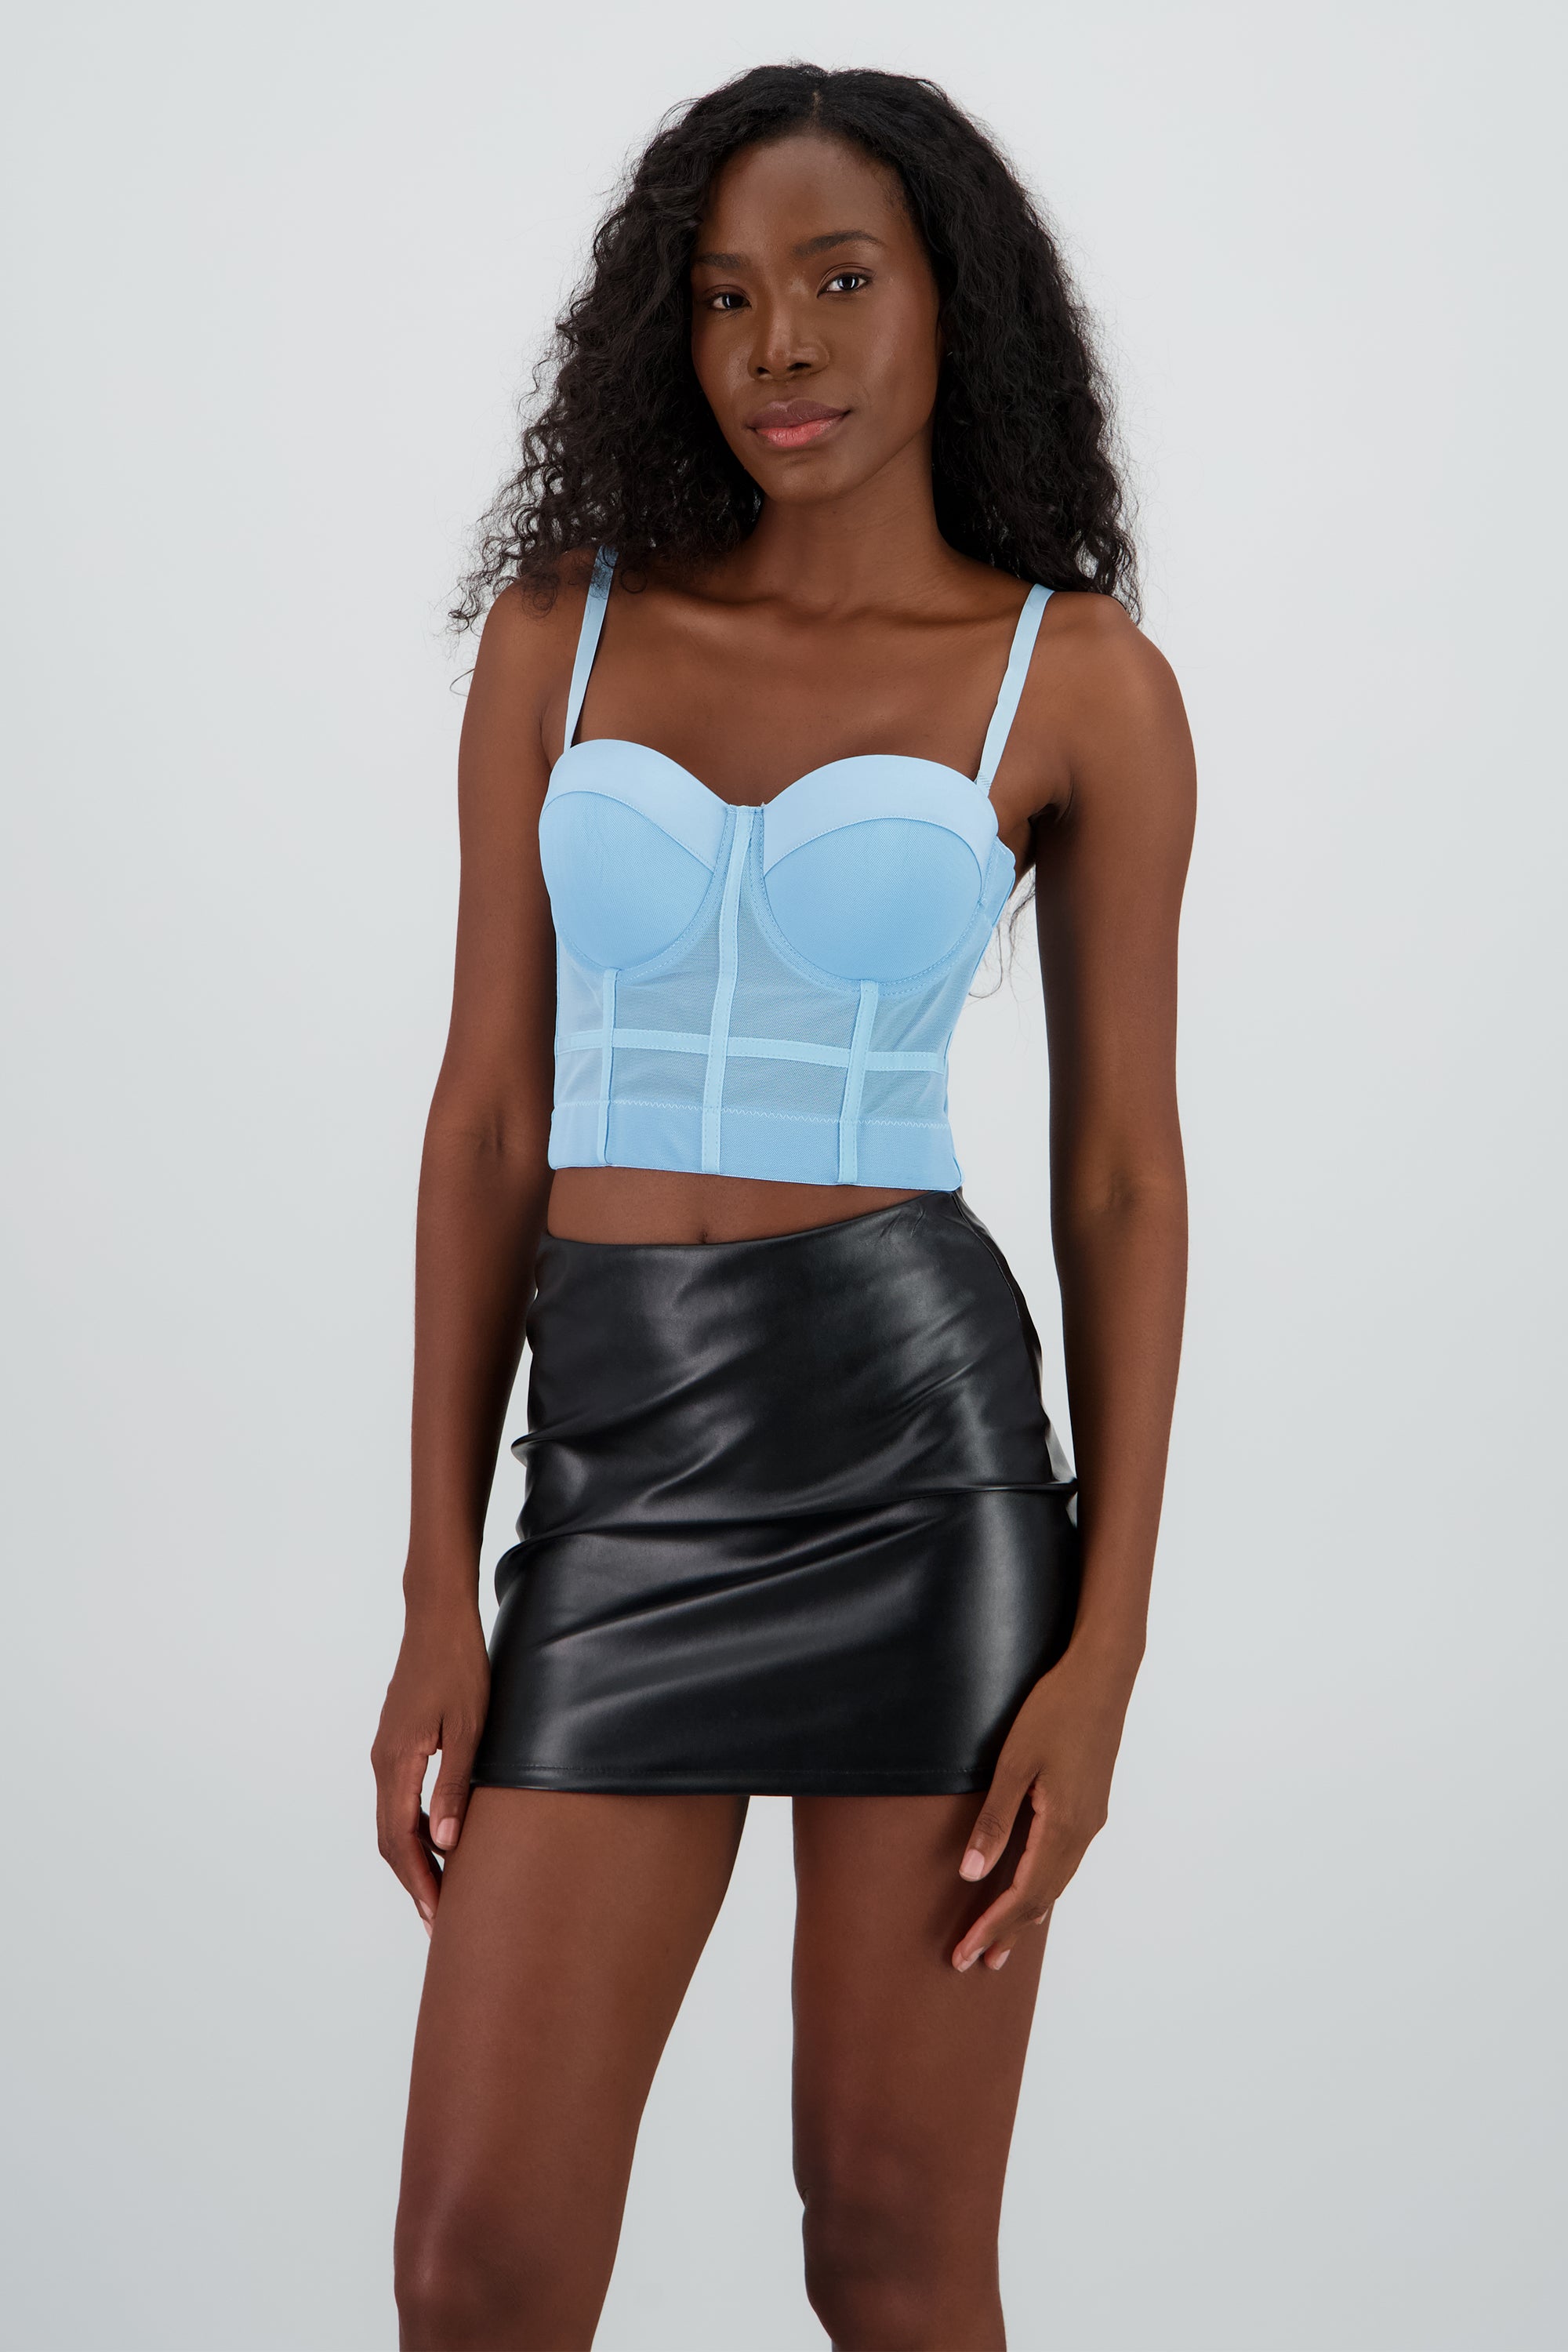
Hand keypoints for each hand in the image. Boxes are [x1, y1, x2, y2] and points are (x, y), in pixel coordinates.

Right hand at [371, 1603, 489, 1933]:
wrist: (437, 1617)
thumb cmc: (460, 1666)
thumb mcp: (469, 1726)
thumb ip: (454, 1785)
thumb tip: (444, 1843)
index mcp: (397, 1762)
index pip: (401, 1841)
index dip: (419, 1884)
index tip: (438, 1920)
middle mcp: (382, 1762)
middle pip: (391, 1839)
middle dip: (414, 1884)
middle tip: (440, 1925)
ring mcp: (385, 1752)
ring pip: (392, 1822)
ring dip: (413, 1860)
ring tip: (440, 1894)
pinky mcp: (395, 1743)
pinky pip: (398, 1801)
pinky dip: (413, 1831)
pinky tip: (436, 1842)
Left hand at [951, 1645, 1135, 1973]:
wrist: (1103, 1675)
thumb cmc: (1054, 1711)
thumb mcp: (1014, 1764)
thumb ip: (994, 1821)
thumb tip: (972, 1874)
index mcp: (1063, 1827)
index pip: (1023, 1895)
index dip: (992, 1927)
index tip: (964, 1954)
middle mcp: (1082, 1832)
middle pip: (1042, 1899)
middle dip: (1007, 1932)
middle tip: (977, 1963)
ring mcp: (1090, 1819)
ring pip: (1057, 1882)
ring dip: (1027, 1914)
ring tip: (1003, 1942)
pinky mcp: (1090, 1805)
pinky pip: (1065, 1861)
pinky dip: (1044, 1886)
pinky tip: (1033, 1890)